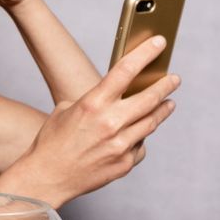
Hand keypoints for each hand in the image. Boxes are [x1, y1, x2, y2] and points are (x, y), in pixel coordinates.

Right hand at [18, 36, 180, 206]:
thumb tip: (116, 95)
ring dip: (162, 110)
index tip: (159, 43)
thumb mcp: (67, 110)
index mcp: (93, 104)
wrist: (46, 176)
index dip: (146, 53)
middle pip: (150, 98)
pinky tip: (139, 134)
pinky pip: (140, 145)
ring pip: (151, 122)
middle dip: (165, 85)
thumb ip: (94, 101)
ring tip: (168, 103)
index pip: (126, 70)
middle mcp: (110, 123)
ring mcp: (120, 145)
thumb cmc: (52, 141)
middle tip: (174, 79)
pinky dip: (140, 137)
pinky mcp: (124, 163)